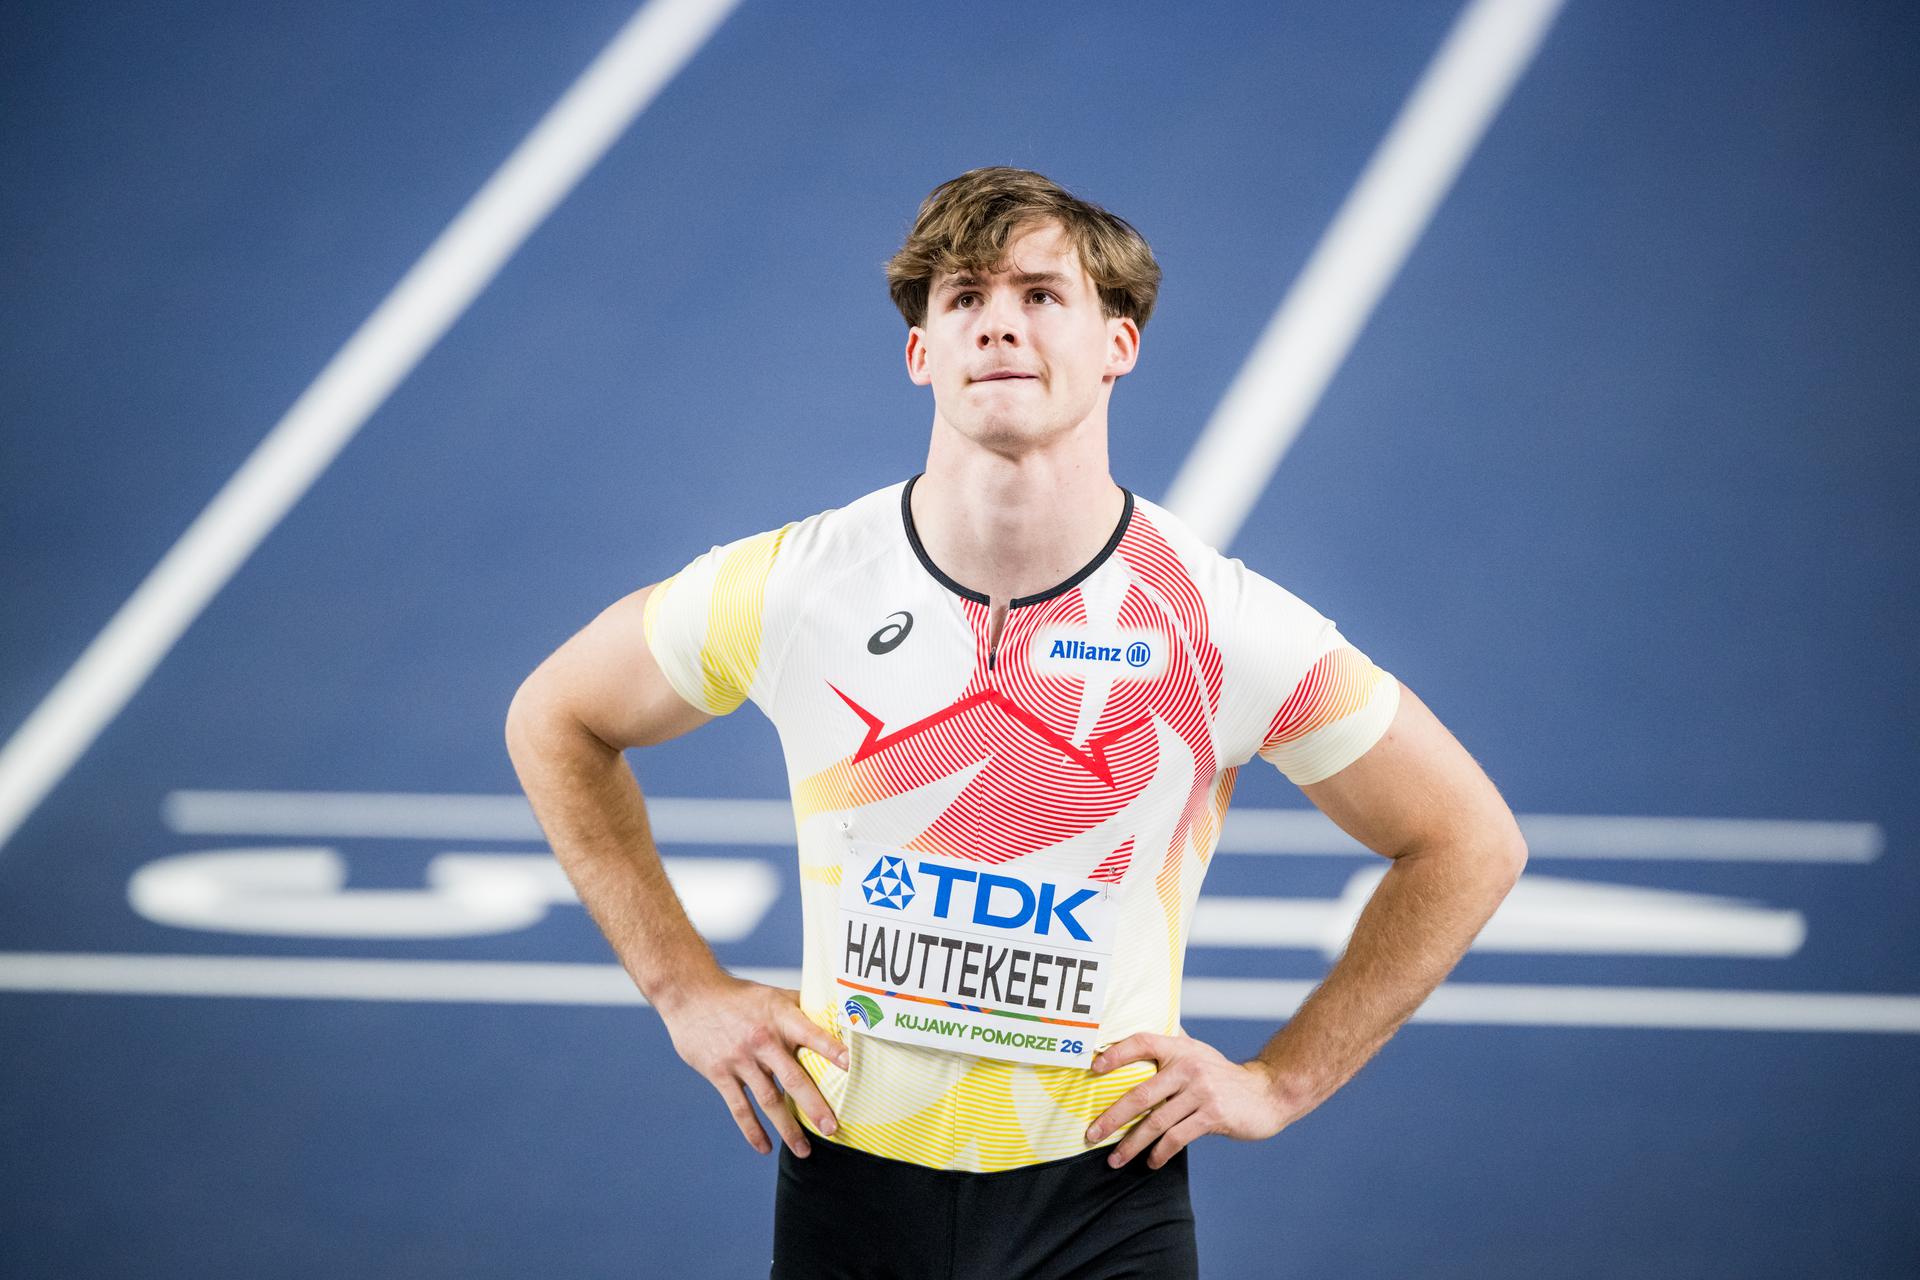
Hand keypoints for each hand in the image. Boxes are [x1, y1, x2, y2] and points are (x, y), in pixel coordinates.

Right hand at [656, 973, 849, 1157]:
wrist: (691, 995)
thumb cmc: (738, 996)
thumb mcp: (773, 994)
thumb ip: (802, 1007)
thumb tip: (836, 1015)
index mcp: (780, 1016)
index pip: (810, 1033)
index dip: (830, 1048)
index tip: (850, 1065)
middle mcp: (762, 1040)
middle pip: (792, 1077)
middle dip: (813, 1106)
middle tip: (832, 1129)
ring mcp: (740, 1059)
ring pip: (769, 1099)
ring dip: (787, 1127)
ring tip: (804, 1150)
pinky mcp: (720, 1073)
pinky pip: (739, 1107)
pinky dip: (752, 1130)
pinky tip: (764, 1147)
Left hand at [1084, 1032, 1297, 1169]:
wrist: (1267, 1092)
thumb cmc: (1222, 1076)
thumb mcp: (1198, 1053)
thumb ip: (1171, 1047)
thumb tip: (1137, 1033)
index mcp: (1179, 1048)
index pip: (1141, 1042)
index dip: (1115, 1054)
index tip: (1093, 1069)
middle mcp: (1187, 1066)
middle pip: (1139, 1094)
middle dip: (1111, 1118)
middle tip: (1091, 1134)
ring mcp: (1201, 1091)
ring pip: (1156, 1123)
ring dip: (1131, 1145)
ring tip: (1115, 1159)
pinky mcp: (1212, 1115)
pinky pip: (1177, 1137)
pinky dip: (1160, 1153)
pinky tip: (1151, 1162)